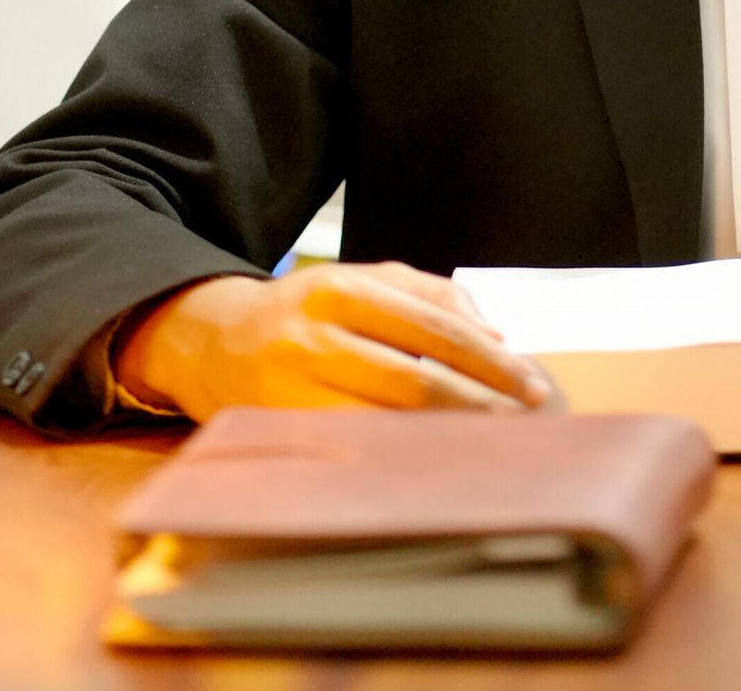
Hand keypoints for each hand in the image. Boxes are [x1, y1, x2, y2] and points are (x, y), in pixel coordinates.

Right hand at [113, 261, 553, 423]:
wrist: (211, 342)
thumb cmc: (307, 310)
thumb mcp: (362, 279)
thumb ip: (430, 294)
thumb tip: (495, 333)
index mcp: (342, 288)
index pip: (434, 326)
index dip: (488, 358)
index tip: (529, 382)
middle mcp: (313, 335)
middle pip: (416, 379)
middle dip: (479, 403)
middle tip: (522, 420)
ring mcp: (289, 387)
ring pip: (386, 420)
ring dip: (447, 436)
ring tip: (490, 444)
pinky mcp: (276, 431)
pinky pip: (352, 448)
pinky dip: (399, 456)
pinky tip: (433, 462)